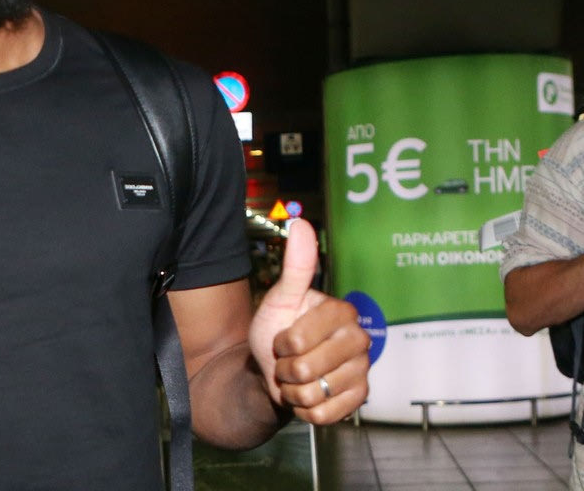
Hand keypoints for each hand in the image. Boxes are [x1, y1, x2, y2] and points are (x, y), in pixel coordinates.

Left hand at [248, 218, 369, 424]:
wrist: (275, 369)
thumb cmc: (277, 329)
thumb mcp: (280, 298)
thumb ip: (295, 266)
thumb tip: (300, 223)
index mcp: (342, 312)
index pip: (298, 339)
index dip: (281, 343)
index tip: (284, 335)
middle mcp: (359, 339)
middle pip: (307, 369)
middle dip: (285, 368)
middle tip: (289, 359)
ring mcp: (362, 371)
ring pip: (313, 393)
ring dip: (292, 389)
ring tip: (296, 376)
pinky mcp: (359, 399)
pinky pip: (323, 414)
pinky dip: (304, 409)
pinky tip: (307, 394)